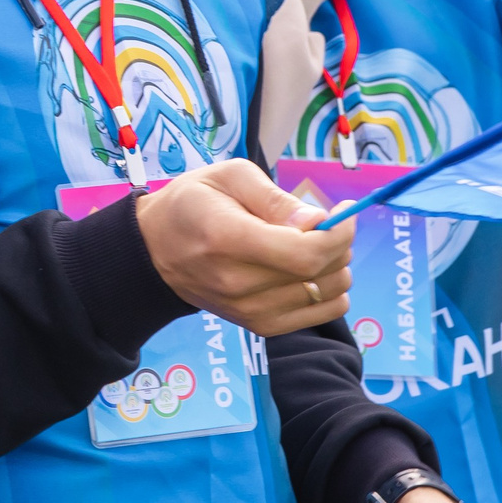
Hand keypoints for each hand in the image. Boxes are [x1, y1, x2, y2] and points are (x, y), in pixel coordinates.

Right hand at [134, 159, 353, 334]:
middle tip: (327, 223)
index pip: (305, 253)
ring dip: (337, 267)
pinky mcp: (258, 326)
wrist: (156, 251)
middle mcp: (238, 282)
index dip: (338, 234)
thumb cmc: (193, 203)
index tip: (345, 212)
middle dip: (340, 244)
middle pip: (320, 274)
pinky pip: (319, 315)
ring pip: (327, 295)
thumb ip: (275, 198)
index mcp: (228, 238)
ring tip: (315, 245)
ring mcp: (248, 310)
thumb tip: (319, 221)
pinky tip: (312, 271)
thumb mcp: (228, 177)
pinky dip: (330, 292)